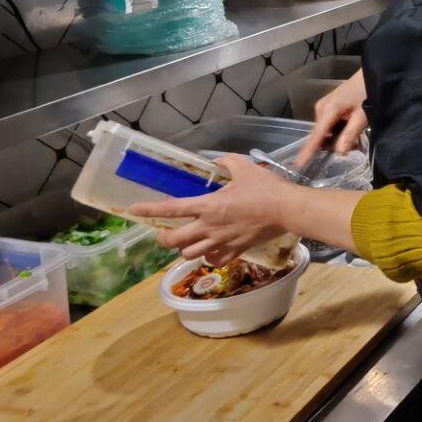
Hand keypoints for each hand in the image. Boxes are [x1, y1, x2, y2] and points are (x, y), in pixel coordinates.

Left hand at [130, 156, 299, 265]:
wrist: (287, 211)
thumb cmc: (265, 188)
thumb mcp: (244, 168)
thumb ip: (226, 162)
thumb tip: (217, 161)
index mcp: (209, 206)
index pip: (172, 208)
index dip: (150, 209)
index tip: (134, 210)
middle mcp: (209, 227)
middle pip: (175, 240)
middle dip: (163, 237)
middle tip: (164, 232)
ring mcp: (221, 241)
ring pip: (190, 254)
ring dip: (184, 248)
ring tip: (186, 241)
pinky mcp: (235, 251)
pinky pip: (213, 260)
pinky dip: (207, 257)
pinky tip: (209, 250)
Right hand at [302, 71, 368, 164]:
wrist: (372, 74)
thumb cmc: (368, 92)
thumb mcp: (363, 115)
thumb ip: (350, 134)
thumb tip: (339, 152)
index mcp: (328, 110)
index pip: (315, 136)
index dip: (308, 151)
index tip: (298, 164)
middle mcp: (321, 108)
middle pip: (321, 135)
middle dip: (334, 145)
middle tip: (355, 146)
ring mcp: (324, 106)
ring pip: (327, 131)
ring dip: (338, 137)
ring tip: (357, 137)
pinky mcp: (329, 106)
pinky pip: (330, 124)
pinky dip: (339, 130)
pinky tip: (352, 129)